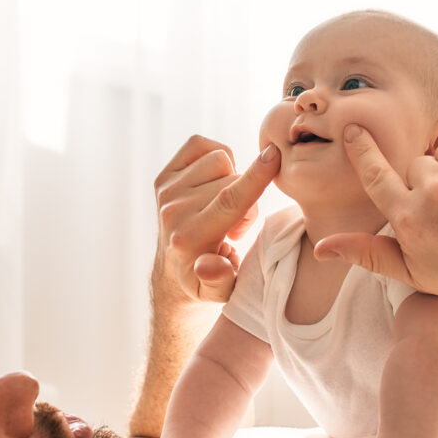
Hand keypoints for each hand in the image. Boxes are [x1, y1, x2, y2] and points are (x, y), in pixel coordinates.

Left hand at [153, 136, 280, 305]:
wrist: (174, 273)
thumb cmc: (210, 281)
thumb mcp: (221, 292)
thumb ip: (221, 280)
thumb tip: (208, 265)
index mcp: (190, 240)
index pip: (230, 201)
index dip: (255, 177)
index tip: (274, 155)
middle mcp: (173, 212)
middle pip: (232, 179)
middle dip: (248, 197)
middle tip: (237, 225)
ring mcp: (165, 192)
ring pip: (219, 159)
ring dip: (231, 178)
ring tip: (224, 207)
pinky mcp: (163, 177)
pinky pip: (200, 145)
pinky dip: (215, 157)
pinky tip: (214, 183)